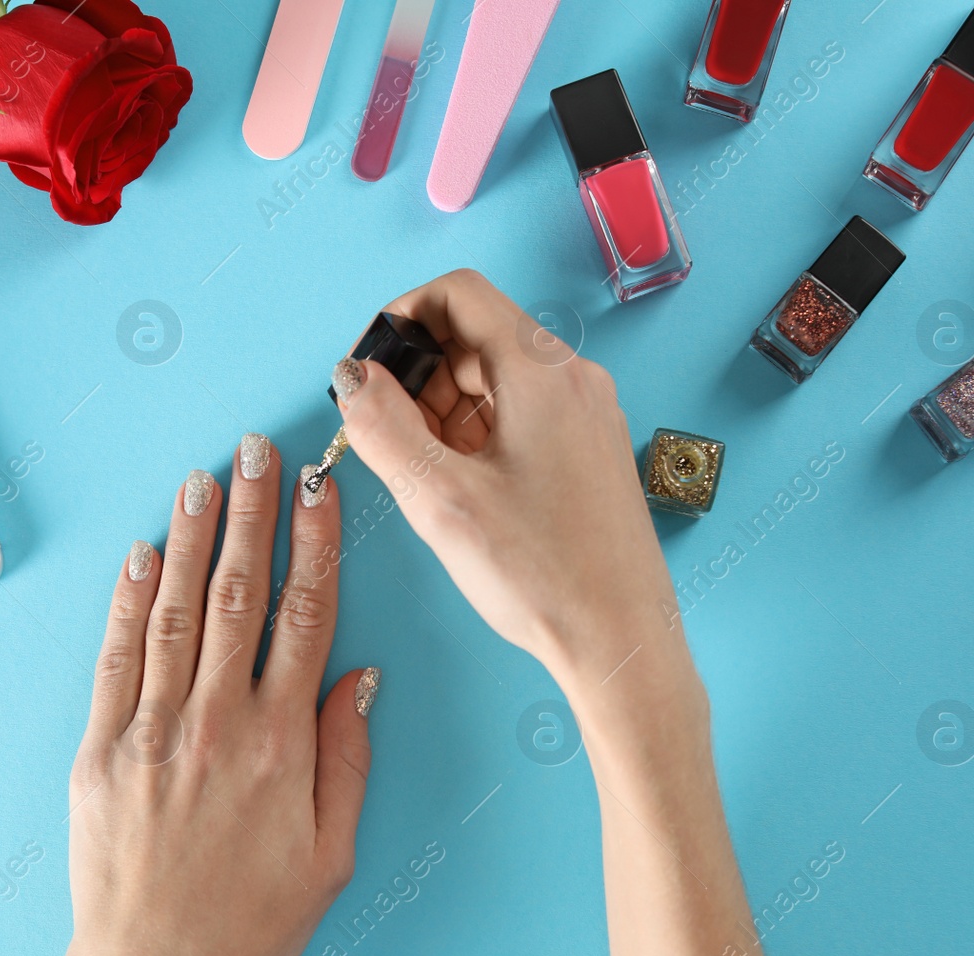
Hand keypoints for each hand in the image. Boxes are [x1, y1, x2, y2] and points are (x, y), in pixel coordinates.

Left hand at [19, 435, 375, 955]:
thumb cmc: (248, 924)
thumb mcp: (331, 854)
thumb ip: (346, 758)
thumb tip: (359, 680)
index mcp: (280, 743)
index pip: (306, 615)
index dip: (314, 541)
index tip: (318, 488)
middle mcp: (216, 722)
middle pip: (239, 593)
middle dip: (251, 513)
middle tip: (256, 451)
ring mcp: (152, 730)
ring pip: (175, 610)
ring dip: (192, 537)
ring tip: (203, 478)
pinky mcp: (101, 749)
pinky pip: (116, 657)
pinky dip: (127, 600)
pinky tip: (140, 554)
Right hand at [337, 270, 703, 733]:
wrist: (622, 643)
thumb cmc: (543, 576)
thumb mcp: (439, 499)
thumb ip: (382, 426)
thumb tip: (351, 376)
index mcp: (542, 372)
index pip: (458, 294)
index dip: (399, 317)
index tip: (365, 370)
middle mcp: (573, 381)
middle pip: (475, 336)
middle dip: (417, 374)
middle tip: (384, 436)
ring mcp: (586, 417)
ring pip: (495, 379)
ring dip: (443, 408)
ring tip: (421, 473)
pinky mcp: (589, 452)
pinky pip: (520, 416)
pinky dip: (476, 435)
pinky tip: (458, 487)